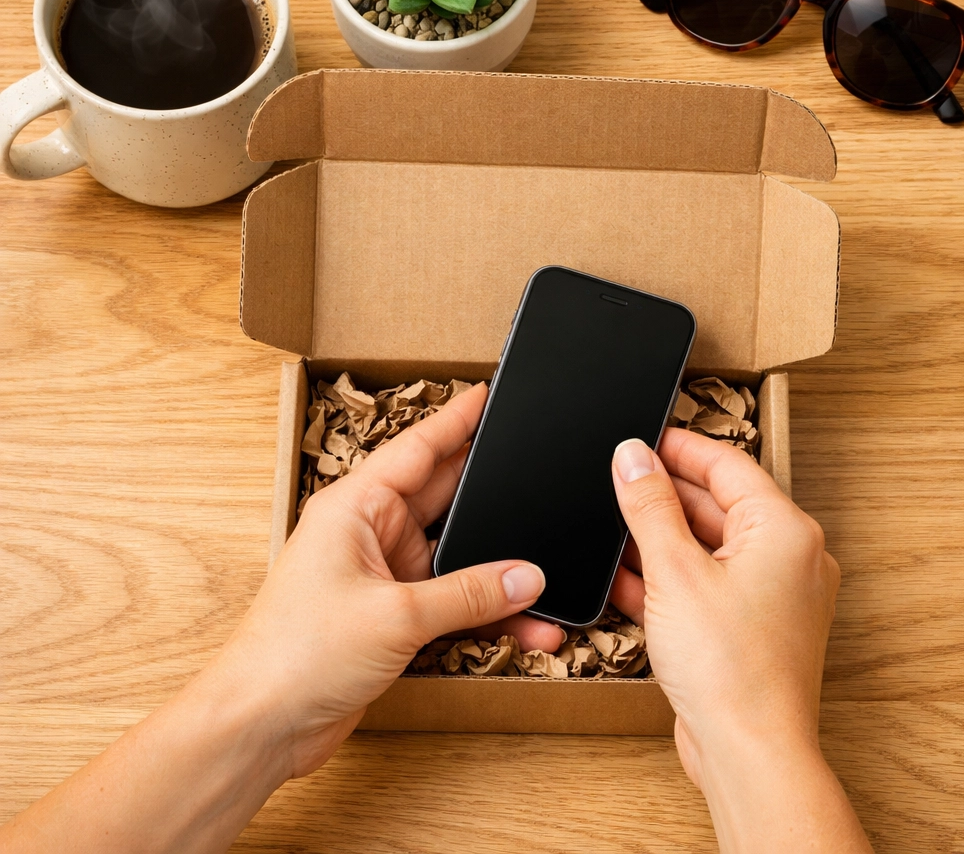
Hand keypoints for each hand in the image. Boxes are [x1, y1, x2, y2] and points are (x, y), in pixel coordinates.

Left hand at [205, 382, 559, 778]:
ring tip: (543, 576)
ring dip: (496, 571)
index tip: (489, 395)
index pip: (417, 448)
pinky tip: (522, 626)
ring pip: (456, 557)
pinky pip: (452, 601)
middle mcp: (371, 533)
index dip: (456, 420)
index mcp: (356, 506)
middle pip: (445, 499)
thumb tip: (527, 576)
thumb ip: (468, 593)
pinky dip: (484, 612)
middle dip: (492, 496)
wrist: (263, 724)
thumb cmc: (297, 654)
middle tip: (537, 473)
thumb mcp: (395, 615)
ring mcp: (383, 575)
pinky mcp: (393, 615)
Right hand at [610, 431, 870, 853]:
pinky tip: (625, 578)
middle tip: (617, 482)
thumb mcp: (674, 570)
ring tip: (613, 529)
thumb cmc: (732, 670)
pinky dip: (668, 578)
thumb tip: (632, 455)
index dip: (679, 447)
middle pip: (716, 505)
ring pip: (707, 547)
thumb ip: (649, 505)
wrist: (749, 755)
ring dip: (659, 539)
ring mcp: (771, 595)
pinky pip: (706, 584)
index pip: (727, 464)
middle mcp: (788, 558)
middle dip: (663, 496)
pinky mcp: (749, 627)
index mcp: (784, 530)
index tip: (641, 437)